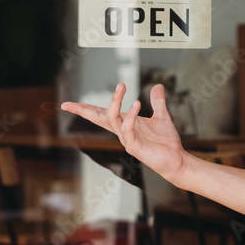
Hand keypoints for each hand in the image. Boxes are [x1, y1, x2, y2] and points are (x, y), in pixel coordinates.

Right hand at [61, 83, 185, 180]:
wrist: (176, 159)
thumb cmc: (165, 141)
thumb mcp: (161, 116)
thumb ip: (157, 101)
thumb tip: (157, 85)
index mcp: (125, 124)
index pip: (101, 114)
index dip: (86, 108)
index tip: (68, 104)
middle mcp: (122, 131)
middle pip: (98, 118)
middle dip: (83, 111)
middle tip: (68, 104)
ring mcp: (126, 139)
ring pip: (112, 119)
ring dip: (115, 101)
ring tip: (121, 85)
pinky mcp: (134, 146)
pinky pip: (128, 128)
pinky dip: (131, 115)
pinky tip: (137, 103)